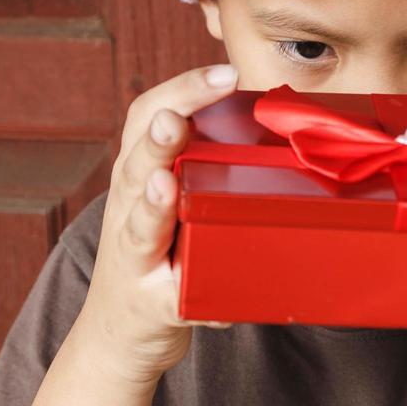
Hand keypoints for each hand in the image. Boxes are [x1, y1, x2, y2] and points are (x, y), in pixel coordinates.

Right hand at [69, 62, 240, 387]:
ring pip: (138, 222)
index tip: (225, 72)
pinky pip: (166, 289)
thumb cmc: (164, 251)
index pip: (149, 115)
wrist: (122, 333)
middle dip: (158, 138)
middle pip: (136, 160)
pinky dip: (176, 279)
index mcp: (141, 170)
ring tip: (163, 181)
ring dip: (151, 202)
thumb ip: (210, 160)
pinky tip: (181, 271)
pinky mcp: (153, 302)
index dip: (182, 90)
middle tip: (178, 118)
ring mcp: (134, 254)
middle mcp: (128, 206)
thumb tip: (284, 121)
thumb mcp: (180, 196)